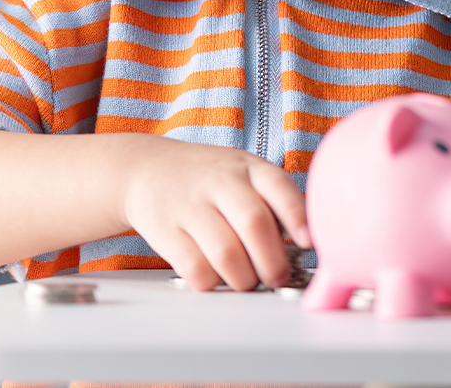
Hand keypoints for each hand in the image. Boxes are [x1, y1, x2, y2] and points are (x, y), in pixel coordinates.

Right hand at [110, 134, 309, 291]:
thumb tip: (305, 244)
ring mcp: (190, 205)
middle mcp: (219, 181)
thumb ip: (272, 200)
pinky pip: (195, 268)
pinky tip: (216, 277)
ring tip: (246, 281)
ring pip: (226, 254)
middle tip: (276, 278)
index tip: (307, 243)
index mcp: (247, 167)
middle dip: (272, 264)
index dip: (297, 217)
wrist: (143, 169)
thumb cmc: (205, 178)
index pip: (279, 187)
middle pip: (254, 225)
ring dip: (244, 279)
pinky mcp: (165, 230)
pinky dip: (212, 282)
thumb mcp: (241, 171)